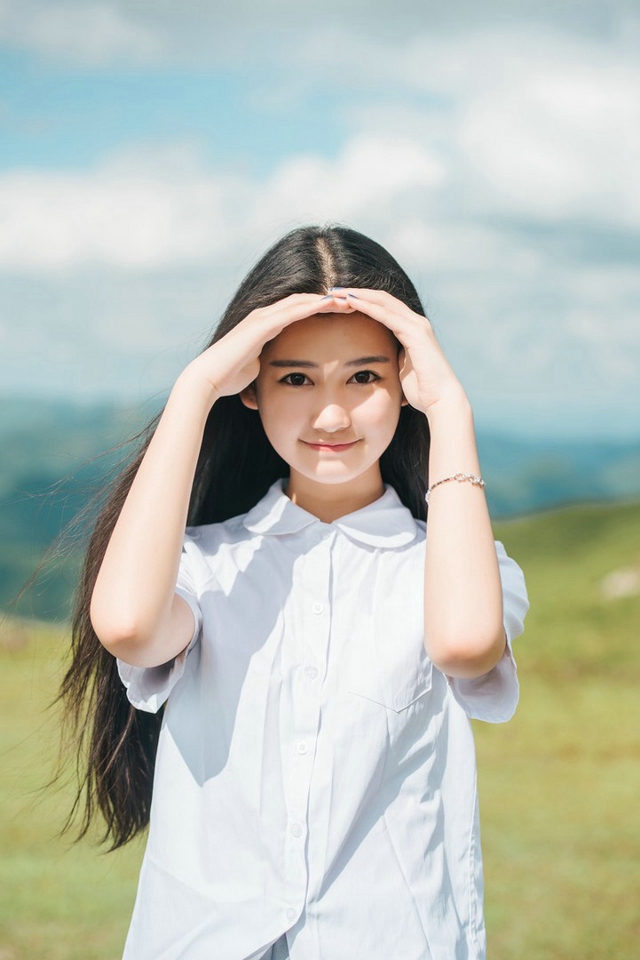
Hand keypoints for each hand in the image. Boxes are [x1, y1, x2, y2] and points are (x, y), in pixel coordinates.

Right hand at [184, 294, 339, 401]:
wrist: (210, 378)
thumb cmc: (230, 377)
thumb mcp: (255, 368)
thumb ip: (266, 363)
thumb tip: (271, 372)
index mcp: (263, 325)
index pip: (296, 311)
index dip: (319, 309)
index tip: (341, 311)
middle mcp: (263, 316)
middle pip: (302, 301)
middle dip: (327, 300)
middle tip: (352, 300)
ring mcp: (262, 317)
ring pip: (300, 301)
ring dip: (325, 299)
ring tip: (349, 299)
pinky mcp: (262, 324)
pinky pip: (293, 310)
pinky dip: (313, 306)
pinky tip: (331, 304)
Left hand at [332, 288, 467, 415]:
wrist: (441, 401)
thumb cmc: (422, 391)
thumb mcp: (402, 369)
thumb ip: (394, 359)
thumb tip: (380, 363)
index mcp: (411, 330)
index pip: (384, 307)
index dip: (362, 301)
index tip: (339, 301)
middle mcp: (415, 322)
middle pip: (382, 299)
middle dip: (357, 292)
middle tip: (333, 289)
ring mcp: (417, 325)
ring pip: (383, 302)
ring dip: (358, 295)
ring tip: (337, 292)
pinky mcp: (415, 333)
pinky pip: (387, 315)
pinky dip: (367, 307)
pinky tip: (350, 303)